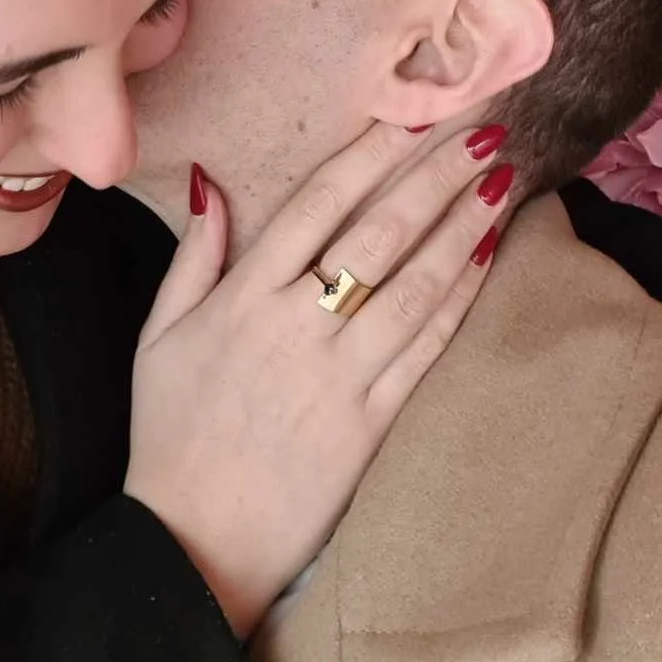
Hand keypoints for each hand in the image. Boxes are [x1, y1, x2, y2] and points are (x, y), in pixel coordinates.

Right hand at [123, 121, 510, 637]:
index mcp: (244, 297)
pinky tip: (487, 261)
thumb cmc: (170, 433)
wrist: (192, 544)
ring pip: (415, 286)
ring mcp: (339, 376)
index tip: (412, 117)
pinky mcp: (371, 424)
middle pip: (380, 233)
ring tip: (503, 183)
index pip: (317, 204)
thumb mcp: (158, 335)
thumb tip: (211, 178)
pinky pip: (425, 350)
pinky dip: (459, 301)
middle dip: (436, 177)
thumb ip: (193, 254)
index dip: (369, 155)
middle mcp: (297, 325)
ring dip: (464, 229)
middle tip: (483, 131)